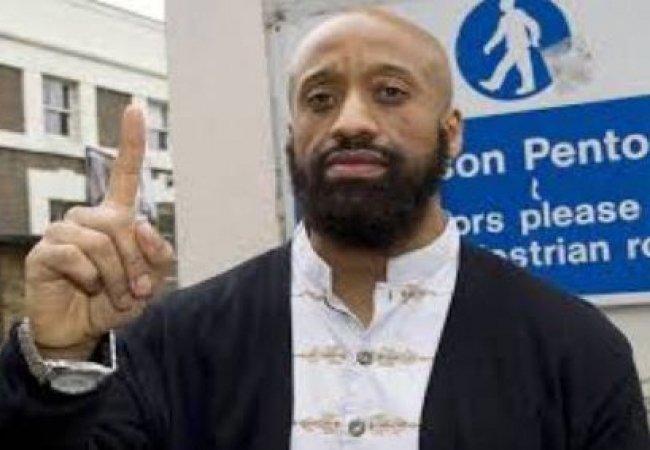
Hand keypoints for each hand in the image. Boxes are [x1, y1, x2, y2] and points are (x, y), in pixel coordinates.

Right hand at [24, 106, 174, 359]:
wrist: (83, 330)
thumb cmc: (116, 299)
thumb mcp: (149, 280)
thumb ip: (157, 254)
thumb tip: (143, 226)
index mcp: (115, 218)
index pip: (124, 174)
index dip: (130, 142)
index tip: (135, 108)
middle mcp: (88, 218)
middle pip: (121, 223)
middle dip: (135, 262)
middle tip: (135, 290)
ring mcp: (63, 232)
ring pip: (100, 240)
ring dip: (116, 275)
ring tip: (113, 293)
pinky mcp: (44, 250)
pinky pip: (76, 254)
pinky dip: (91, 277)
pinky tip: (86, 287)